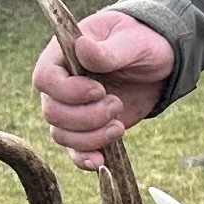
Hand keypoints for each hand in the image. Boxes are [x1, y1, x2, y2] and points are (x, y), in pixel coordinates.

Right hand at [33, 9, 174, 168]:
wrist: (159, 62)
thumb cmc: (142, 41)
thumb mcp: (132, 41)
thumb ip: (108, 50)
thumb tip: (82, 48)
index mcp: (63, 55)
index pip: (45, 79)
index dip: (69, 91)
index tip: (100, 90)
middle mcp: (61, 85)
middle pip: (52, 112)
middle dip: (86, 117)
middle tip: (116, 104)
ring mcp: (73, 108)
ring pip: (61, 134)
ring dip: (91, 137)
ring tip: (119, 125)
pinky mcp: (88, 128)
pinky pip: (74, 150)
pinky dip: (85, 159)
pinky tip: (102, 162)